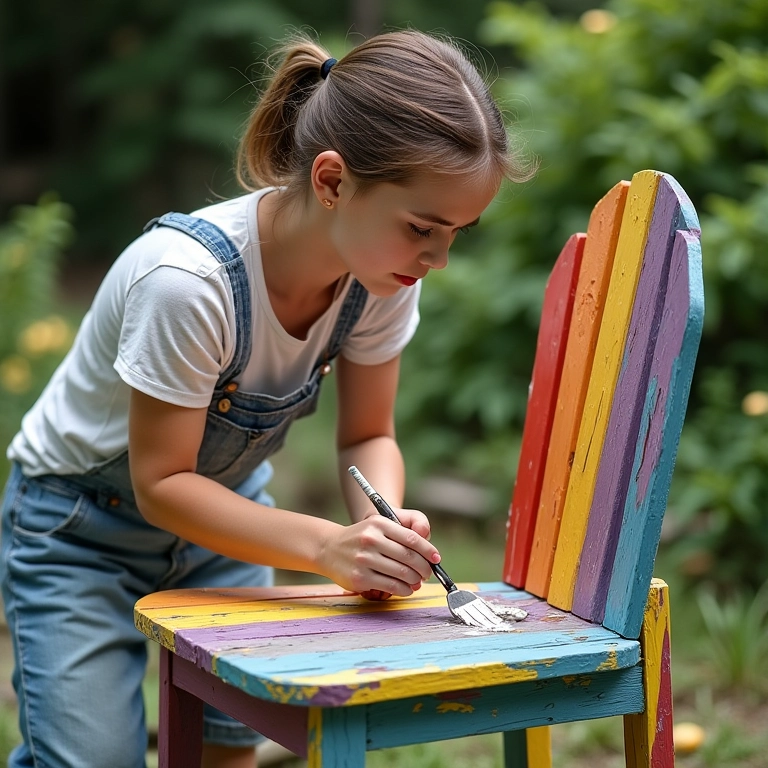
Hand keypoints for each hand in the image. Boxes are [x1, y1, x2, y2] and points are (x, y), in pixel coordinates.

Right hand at [318, 509, 438, 597]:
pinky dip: (403, 589)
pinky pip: (390, 586)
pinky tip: (406, 588)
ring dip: (415, 580)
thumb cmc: (362, 537)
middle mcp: (371, 540)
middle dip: (424, 568)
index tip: (436, 558)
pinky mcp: (360, 577)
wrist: (329, 548)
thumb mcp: (379, 524)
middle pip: (409, 557)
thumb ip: (405, 528)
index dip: (428, 550)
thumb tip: (428, 548)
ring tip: (417, 581)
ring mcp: (364, 559)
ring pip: (402, 574)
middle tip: (427, 573)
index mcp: (379, 524)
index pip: (411, 538)